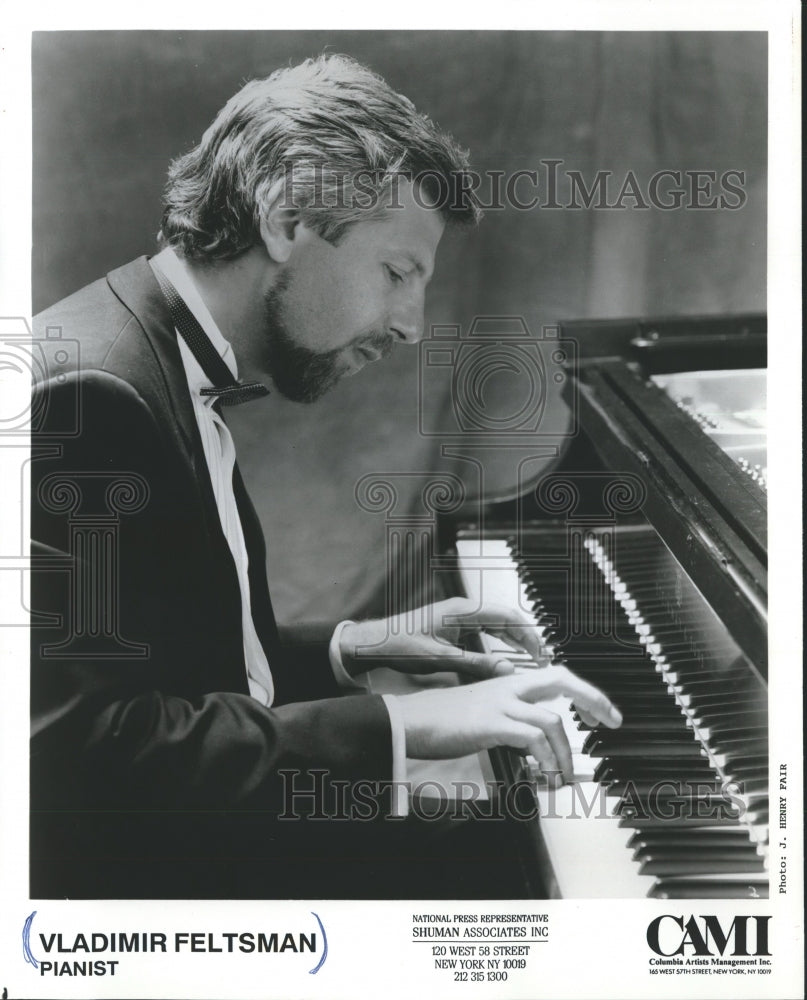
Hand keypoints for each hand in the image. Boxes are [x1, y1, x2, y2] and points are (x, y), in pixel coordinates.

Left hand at [339, 597, 545, 680]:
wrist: (374, 642)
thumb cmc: (401, 645)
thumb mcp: (440, 659)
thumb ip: (476, 665)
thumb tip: (508, 670)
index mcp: (462, 611)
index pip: (506, 616)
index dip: (528, 633)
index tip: (541, 651)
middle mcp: (463, 609)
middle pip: (504, 618)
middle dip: (525, 636)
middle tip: (542, 657)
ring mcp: (457, 616)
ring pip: (495, 624)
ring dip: (513, 638)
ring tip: (531, 657)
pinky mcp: (452, 625)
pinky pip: (483, 629)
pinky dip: (498, 640)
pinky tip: (506, 654)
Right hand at [397, 667, 622, 781]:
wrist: (407, 720)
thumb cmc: (439, 721)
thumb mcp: (481, 715)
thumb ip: (510, 722)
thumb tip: (535, 746)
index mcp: (506, 684)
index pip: (555, 676)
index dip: (584, 692)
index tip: (602, 713)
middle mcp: (506, 687)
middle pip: (561, 679)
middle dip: (593, 699)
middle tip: (611, 721)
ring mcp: (499, 703)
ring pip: (551, 720)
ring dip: (565, 753)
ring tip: (562, 777)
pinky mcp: (490, 723)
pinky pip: (532, 737)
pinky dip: (546, 758)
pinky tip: (544, 774)